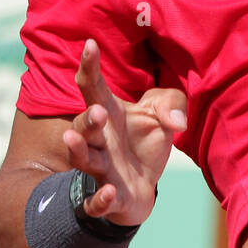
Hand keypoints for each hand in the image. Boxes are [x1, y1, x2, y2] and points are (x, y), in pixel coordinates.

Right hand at [62, 38, 187, 226]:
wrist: (145, 188)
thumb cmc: (146, 142)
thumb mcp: (163, 115)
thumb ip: (171, 105)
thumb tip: (176, 121)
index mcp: (109, 113)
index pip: (94, 87)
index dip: (89, 66)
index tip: (91, 44)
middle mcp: (99, 140)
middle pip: (83, 126)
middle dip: (86, 119)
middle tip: (97, 111)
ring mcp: (102, 170)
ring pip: (83, 160)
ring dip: (78, 151)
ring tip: (71, 140)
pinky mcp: (110, 199)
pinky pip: (97, 203)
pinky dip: (100, 201)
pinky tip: (109, 193)